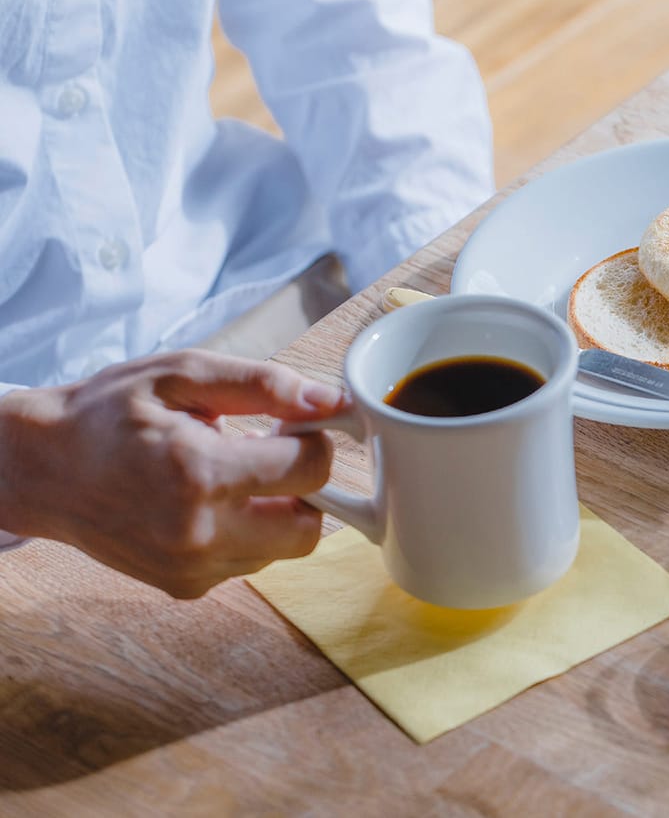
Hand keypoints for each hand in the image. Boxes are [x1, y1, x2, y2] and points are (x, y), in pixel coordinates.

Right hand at [0, 350, 345, 597]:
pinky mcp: (185, 587)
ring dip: (278, 512)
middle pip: (310, 527)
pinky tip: (212, 502)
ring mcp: (190, 568)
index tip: (294, 424)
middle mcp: (196, 532)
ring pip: (284, 549)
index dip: (314, 438)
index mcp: (197, 472)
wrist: (42, 469)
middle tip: (274, 454)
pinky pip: (251, 563)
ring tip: (232, 476)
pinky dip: (249, 533)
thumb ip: (263, 384)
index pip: (310, 468)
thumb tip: (331, 400)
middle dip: (305, 487)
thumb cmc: (109, 414)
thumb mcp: (182, 376)